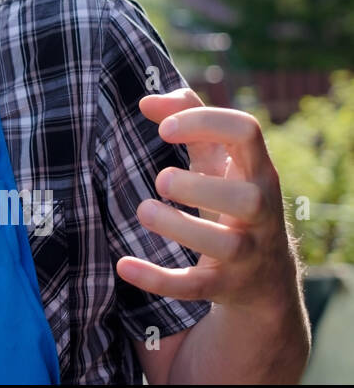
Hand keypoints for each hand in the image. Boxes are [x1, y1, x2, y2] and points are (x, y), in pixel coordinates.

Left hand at [116, 88, 296, 311]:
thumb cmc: (231, 197)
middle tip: (161, 179)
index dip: (205, 122)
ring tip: (144, 211)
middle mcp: (261, 210)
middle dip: (199, 187)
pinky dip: (158, 279)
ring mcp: (247, 251)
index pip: (247, 132)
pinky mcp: (225, 285)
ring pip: (226, 244)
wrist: (264, 275)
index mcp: (256, 169)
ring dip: (179, 227)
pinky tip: (123, 265)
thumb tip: (146, 101)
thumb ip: (188, 117)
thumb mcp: (218, 157)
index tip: (163, 129)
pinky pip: (195, 286)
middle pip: (247, 198)